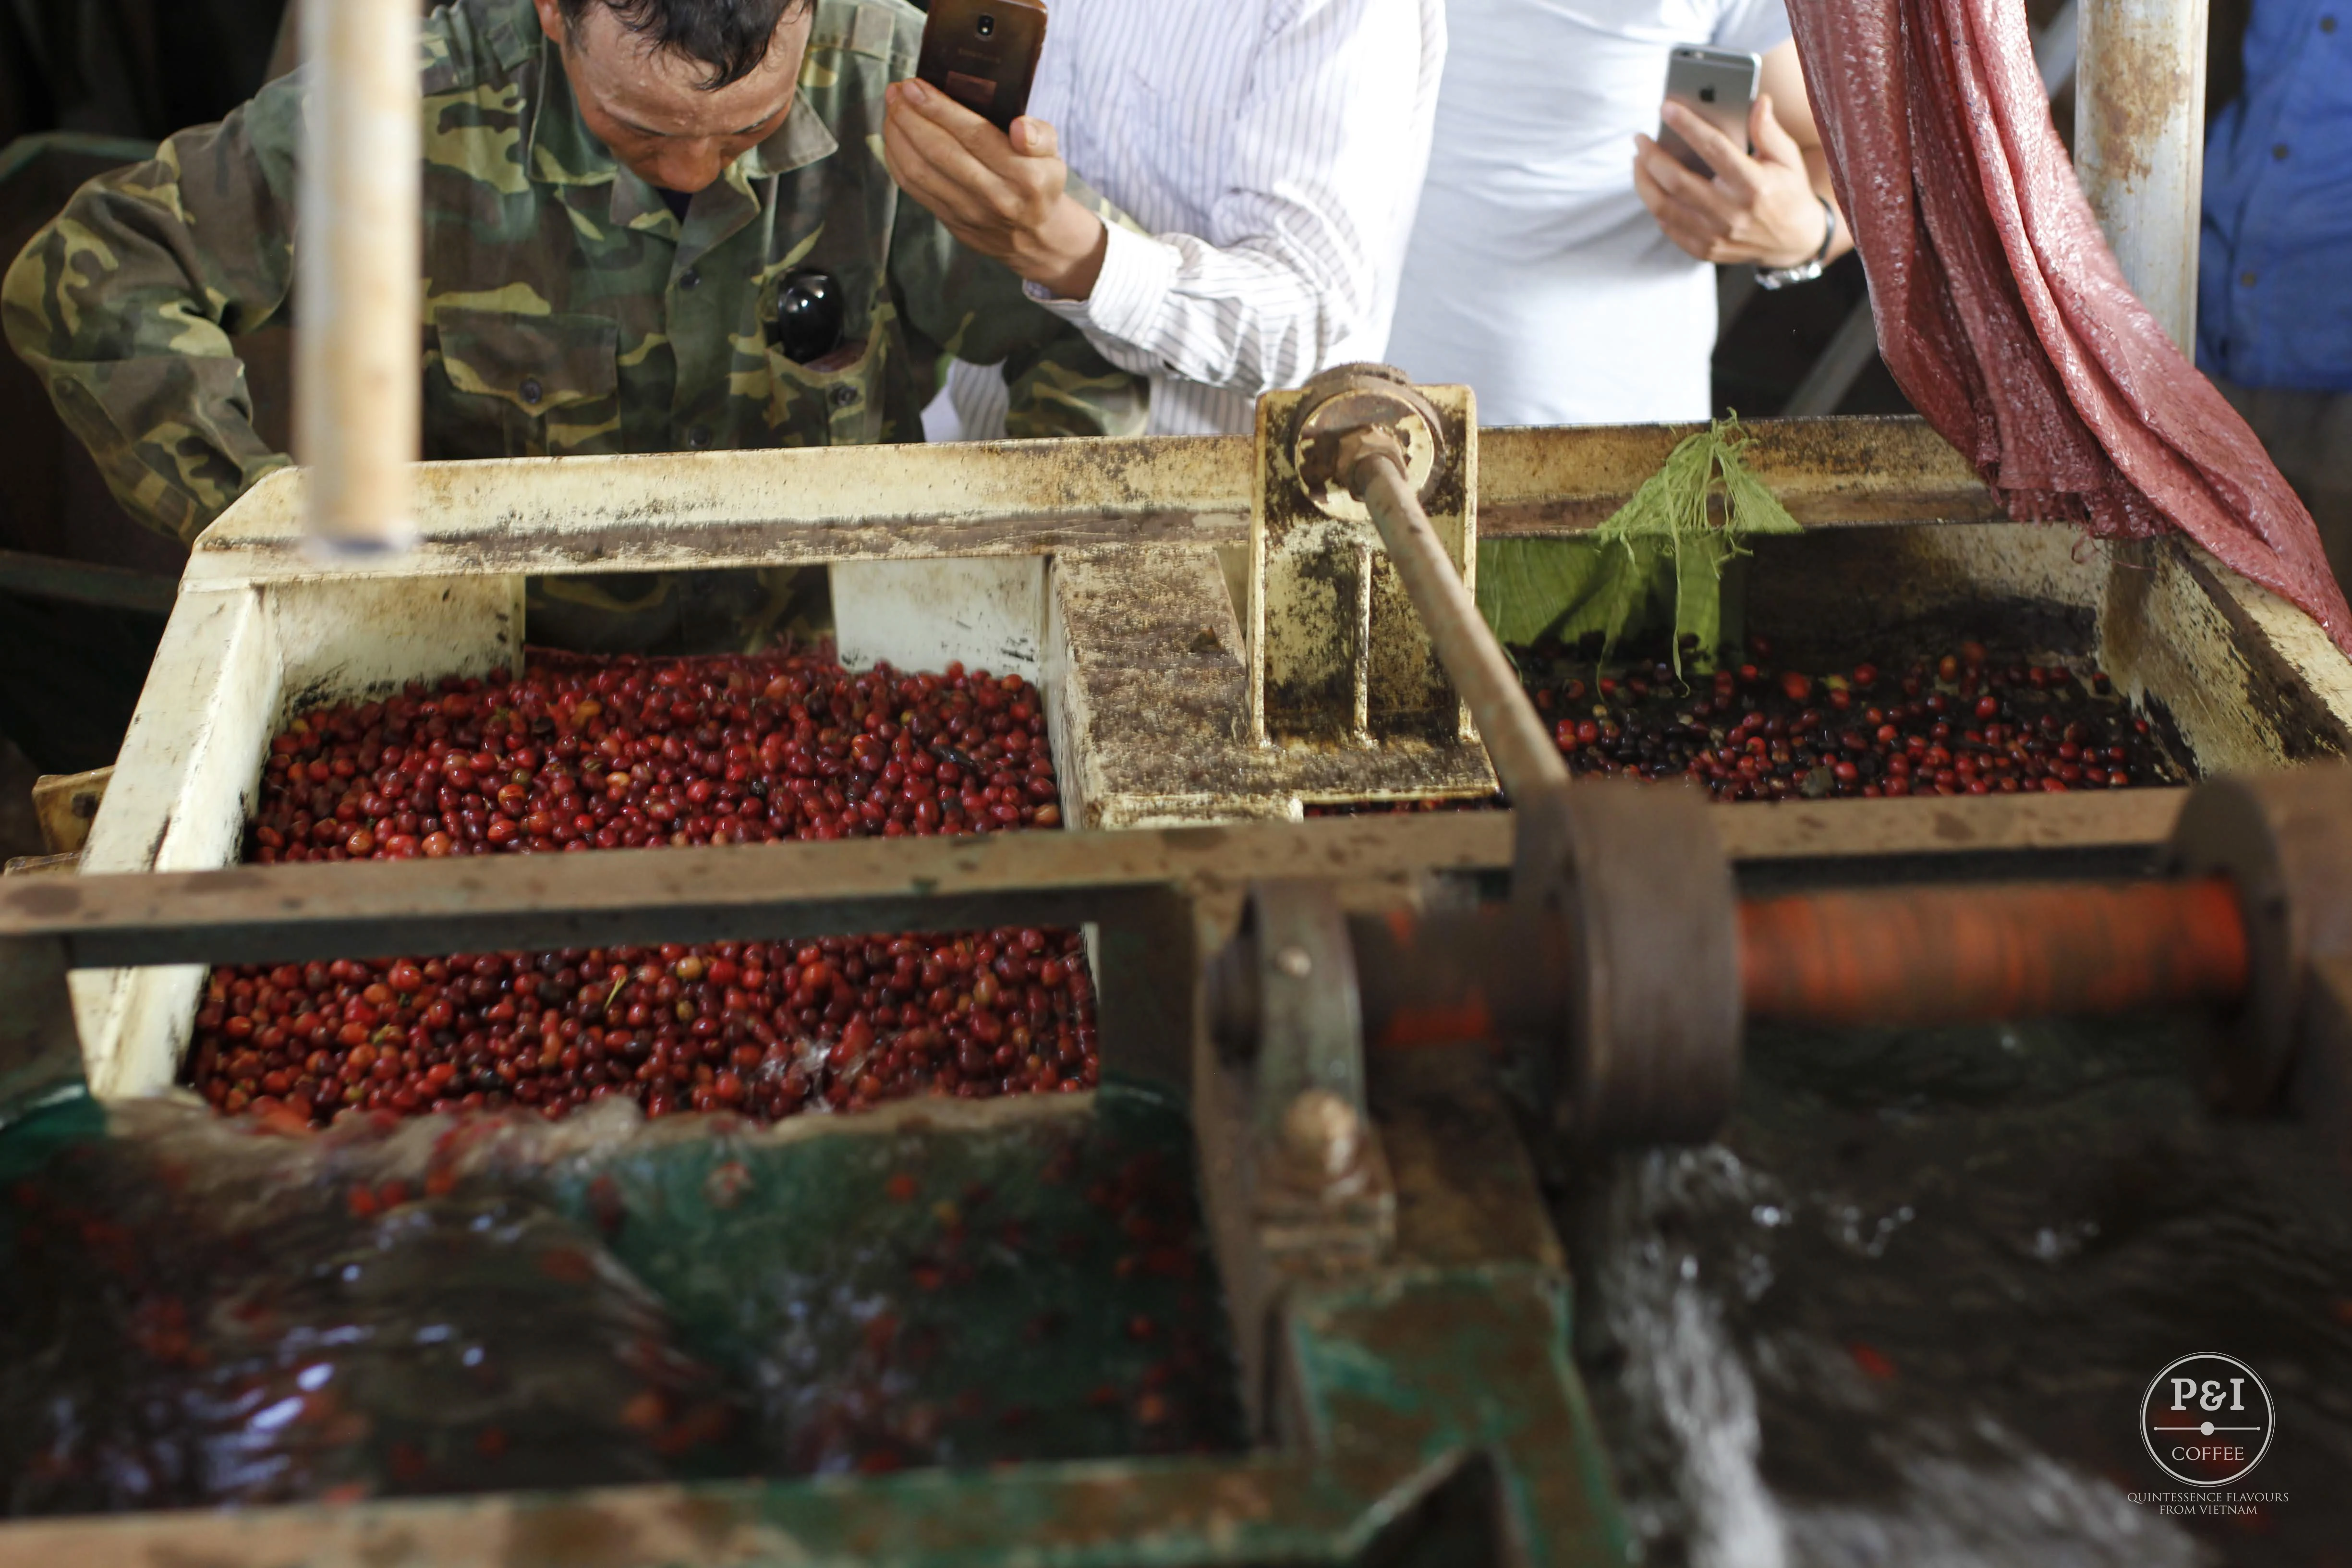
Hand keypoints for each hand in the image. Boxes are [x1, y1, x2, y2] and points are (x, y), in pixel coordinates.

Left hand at [881, 79, 1107, 300]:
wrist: (1034, 237)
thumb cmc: (1038, 182)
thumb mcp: (1053, 156)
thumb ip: (1041, 135)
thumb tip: (1020, 127)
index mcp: (1024, 175)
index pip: (975, 135)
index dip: (939, 109)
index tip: (915, 85)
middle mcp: (995, 196)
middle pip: (940, 151)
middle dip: (910, 117)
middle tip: (896, 91)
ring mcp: (969, 212)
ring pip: (920, 171)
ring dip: (898, 135)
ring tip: (891, 107)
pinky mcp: (949, 220)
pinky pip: (913, 188)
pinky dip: (896, 158)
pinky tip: (893, 135)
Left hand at [1632, 93, 1830, 268]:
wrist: (1795, 241)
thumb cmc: (1788, 190)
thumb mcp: (1787, 158)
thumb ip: (1769, 130)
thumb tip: (1758, 101)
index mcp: (1754, 184)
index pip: (1713, 148)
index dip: (1687, 125)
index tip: (1666, 107)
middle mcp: (1731, 212)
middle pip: (1677, 181)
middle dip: (1652, 156)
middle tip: (1640, 138)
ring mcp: (1715, 235)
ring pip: (1663, 207)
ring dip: (1643, 181)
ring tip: (1638, 160)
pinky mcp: (1705, 250)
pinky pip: (1668, 227)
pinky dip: (1655, 205)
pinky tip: (1651, 186)